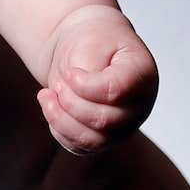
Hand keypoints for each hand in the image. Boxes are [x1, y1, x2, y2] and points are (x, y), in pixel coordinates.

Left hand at [38, 3, 157, 152]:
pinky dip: (60, 131)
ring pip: (93, 140)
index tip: (71, 72)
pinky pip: (81, 147)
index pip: (115, 92)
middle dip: (70, 101)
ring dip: (61, 119)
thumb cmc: (94, 41)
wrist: (87, 48)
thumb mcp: (92, 42)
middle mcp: (138, 106)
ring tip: (47, 96)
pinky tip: (52, 108)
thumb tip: (80, 93)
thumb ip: (90, 68)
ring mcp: (123, 125)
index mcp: (142, 76)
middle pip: (104, 120)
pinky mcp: (104, 137)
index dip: (84, 86)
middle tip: (60, 81)